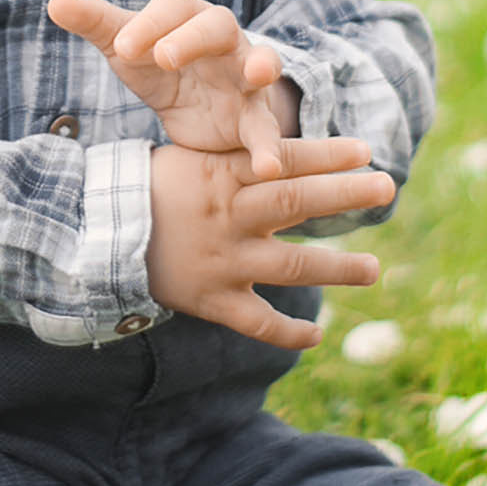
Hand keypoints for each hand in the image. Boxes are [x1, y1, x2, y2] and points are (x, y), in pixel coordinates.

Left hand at [49, 0, 295, 175]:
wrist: (199, 105)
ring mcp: (244, 74)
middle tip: (164, 57)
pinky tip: (267, 166)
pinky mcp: (255, 114)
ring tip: (259, 74)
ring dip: (262, 66)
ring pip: (260, 62)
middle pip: (216, 24)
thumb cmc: (157, 62)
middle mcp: (221, 38)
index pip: (172, 5)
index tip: (122, 47)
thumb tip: (55, 1)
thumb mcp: (126, 45)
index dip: (149, 22)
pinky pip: (266, 126)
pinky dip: (269, 144)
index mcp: (185, 16)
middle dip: (193, 38)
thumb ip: (95, 22)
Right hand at [142, 136, 395, 348]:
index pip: (284, 161)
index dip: (327, 155)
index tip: (365, 151)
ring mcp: (224, 261)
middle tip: (386, 187)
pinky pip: (257, 321)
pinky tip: (316, 336)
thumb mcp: (192, 159)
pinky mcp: (213, 299)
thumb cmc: (153, 187)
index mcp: (223, 175)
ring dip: (337, 268)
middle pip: (295, 203)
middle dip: (345, 196)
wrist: (100, 232)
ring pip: (290, 266)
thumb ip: (241, 158)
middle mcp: (229, 216)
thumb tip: (289, 149)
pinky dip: (288, 333)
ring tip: (373, 269)